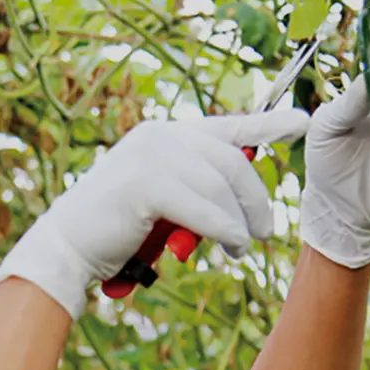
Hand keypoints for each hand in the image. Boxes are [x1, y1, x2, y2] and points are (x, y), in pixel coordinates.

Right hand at [0, 108, 309, 317]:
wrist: (66, 247)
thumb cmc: (115, 230)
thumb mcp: (162, 201)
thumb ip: (195, 189)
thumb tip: (240, 202)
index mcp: (164, 134)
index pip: (226, 126)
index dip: (267, 124)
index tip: (302, 122)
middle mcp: (159, 136)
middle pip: (231, 162)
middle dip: (255, 199)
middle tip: (264, 231)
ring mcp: (150, 156)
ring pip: (221, 188)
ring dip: (240, 223)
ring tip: (241, 247)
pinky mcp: (145, 184)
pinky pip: (204, 210)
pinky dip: (223, 231)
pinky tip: (230, 247)